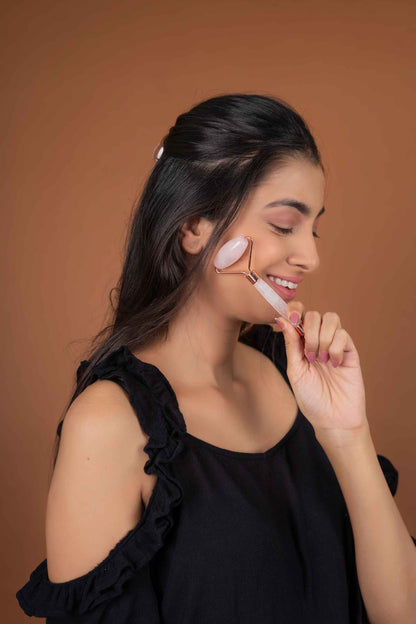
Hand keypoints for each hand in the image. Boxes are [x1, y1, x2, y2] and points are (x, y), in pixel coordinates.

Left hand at [274, 302, 368, 443]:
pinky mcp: (349, 351)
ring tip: (320, 360)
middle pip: (314, 314)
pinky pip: (343, 334)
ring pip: (331, 318)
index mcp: (301, 343)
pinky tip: (334, 365)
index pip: (298, 315)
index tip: (291, 318)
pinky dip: (335, 348)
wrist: (333, 418)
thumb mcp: (295, 371)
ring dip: (322, 338)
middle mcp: (318, 340)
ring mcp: (335, 344)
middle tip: (309, 355)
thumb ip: (291, 344)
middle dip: (309, 331)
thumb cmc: (311, 398)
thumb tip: (281, 319)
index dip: (295, 309)